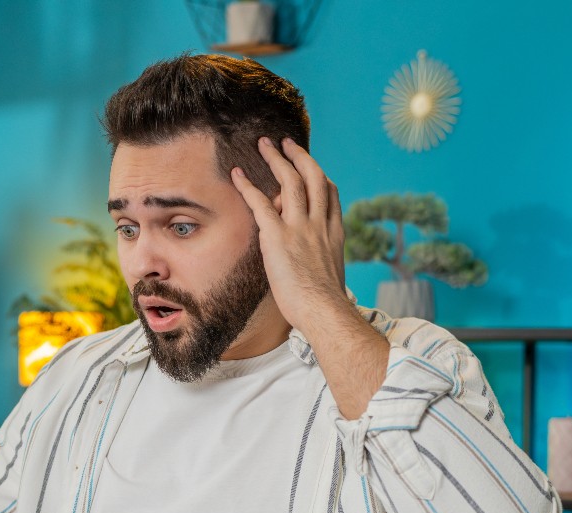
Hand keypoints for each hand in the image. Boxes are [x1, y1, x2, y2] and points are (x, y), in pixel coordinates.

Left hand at [230, 137, 346, 331]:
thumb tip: (314, 271)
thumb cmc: (325, 306)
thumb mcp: (330, 278)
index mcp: (334, 233)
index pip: (331, 194)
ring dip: (276, 159)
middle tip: (287, 143)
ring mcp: (300, 227)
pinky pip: (260, 203)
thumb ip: (321, 265)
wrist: (324, 310)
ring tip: (264, 144)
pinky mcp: (278, 236)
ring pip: (290, 181)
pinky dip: (247, 186)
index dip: (321, 177)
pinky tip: (237, 174)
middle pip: (313, 178)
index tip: (313, 168)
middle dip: (299, 156)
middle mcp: (319, 224)